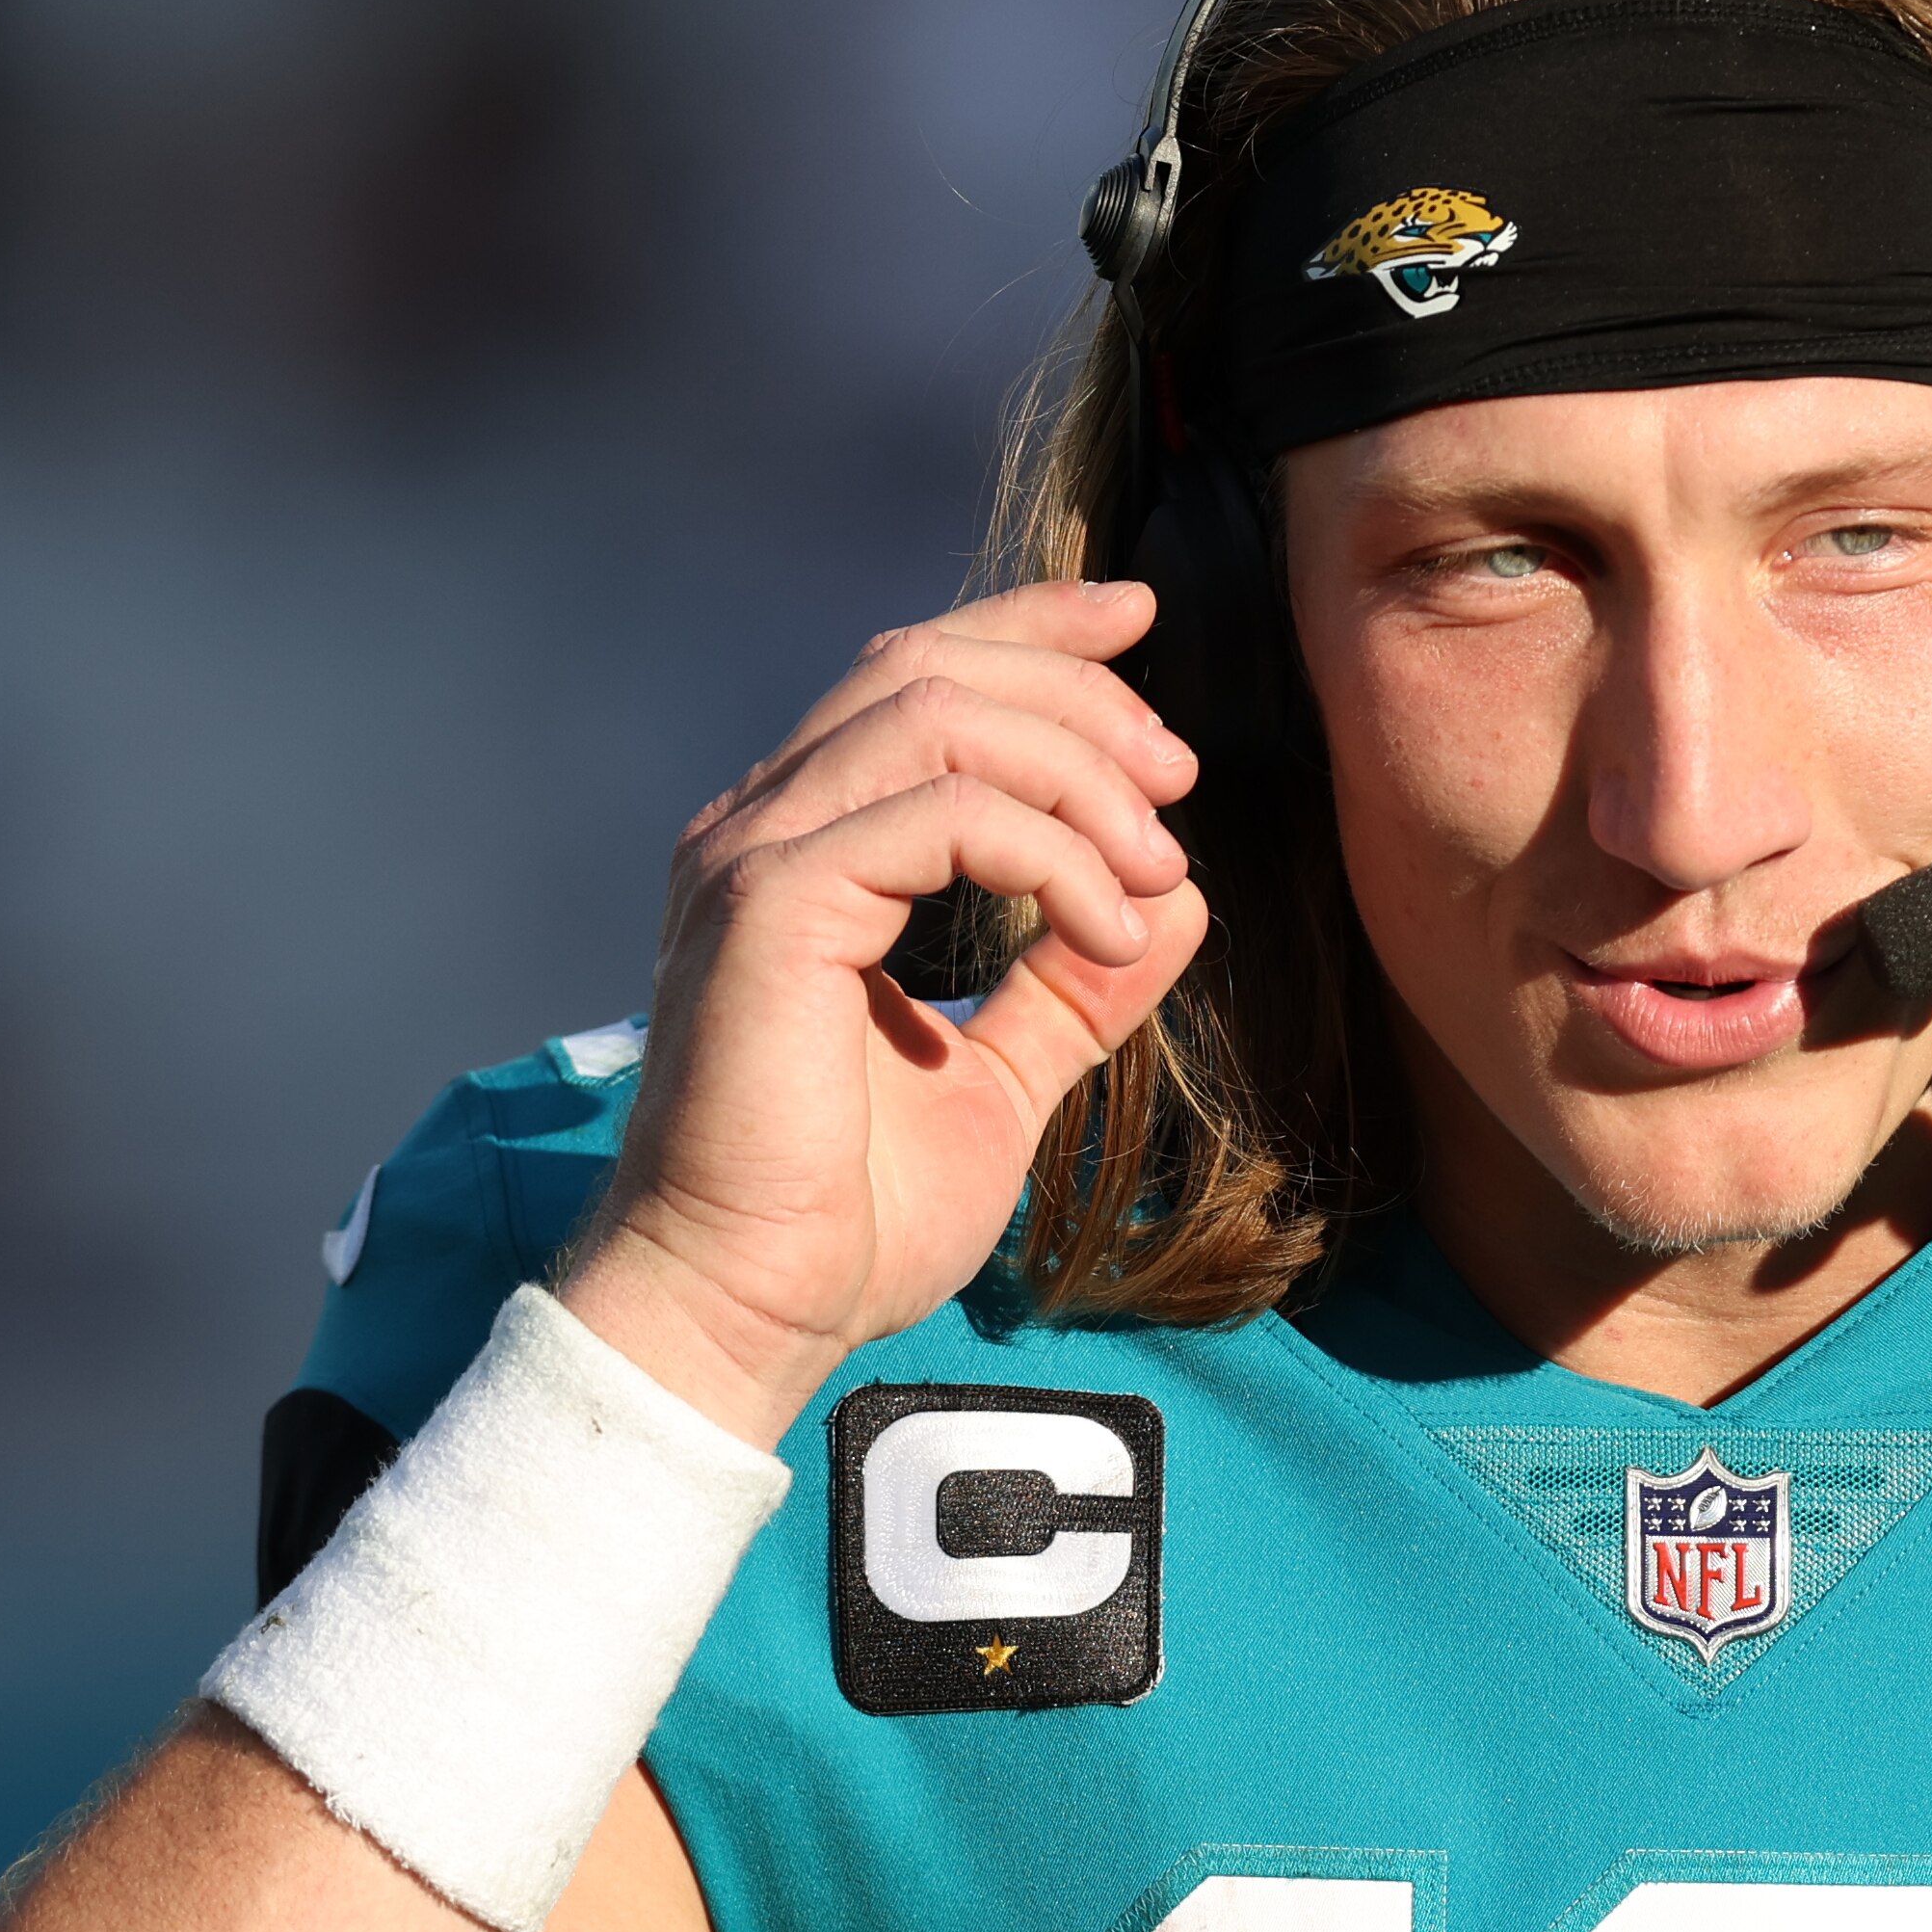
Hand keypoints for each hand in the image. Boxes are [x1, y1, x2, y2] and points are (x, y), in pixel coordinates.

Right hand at [558, 581, 1207, 1446]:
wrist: (753, 1311)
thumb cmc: (852, 1216)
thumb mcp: (1004, 1075)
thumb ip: (1076, 984)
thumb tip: (1176, 900)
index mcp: (805, 849)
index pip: (916, 677)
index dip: (1032, 628)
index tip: (1139, 620)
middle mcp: (763, 829)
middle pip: (929, 669)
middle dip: (1078, 697)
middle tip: (1179, 783)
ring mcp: (753, 859)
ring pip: (938, 718)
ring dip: (1078, 774)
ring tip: (1156, 868)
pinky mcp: (769, 908)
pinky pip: (937, 814)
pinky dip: (1049, 851)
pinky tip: (1106, 926)